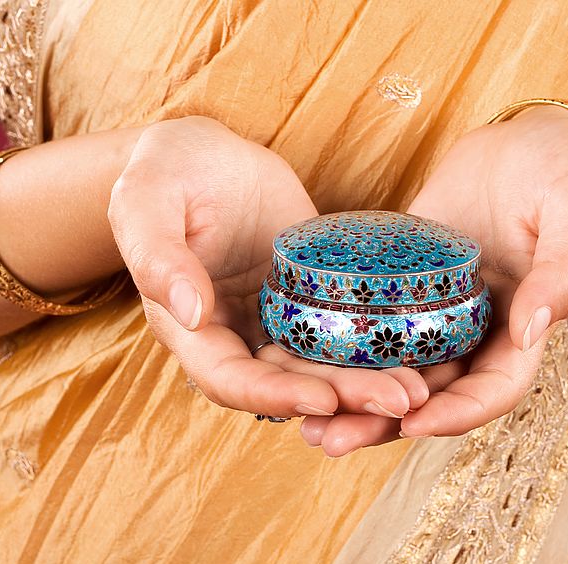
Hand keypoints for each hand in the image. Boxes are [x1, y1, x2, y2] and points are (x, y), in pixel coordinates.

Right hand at [109, 117, 426, 418]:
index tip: (324, 402)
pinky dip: (373, 346)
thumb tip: (188, 314)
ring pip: (320, 368)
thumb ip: (156, 255)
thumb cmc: (166, 170)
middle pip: (287, 386)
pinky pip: (341, 331)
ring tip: (420, 389)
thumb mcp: (147, 199)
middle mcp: (234, 338)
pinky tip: (417, 351)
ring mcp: (274, 323)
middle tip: (402, 401)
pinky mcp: (308, 303)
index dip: (274, 396)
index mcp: (189, 329)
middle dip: (342, 399)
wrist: (208, 157)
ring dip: (367, 382)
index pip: (230, 379)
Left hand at [301, 106, 567, 453]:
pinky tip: (294, 360)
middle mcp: (476, 332)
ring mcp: (436, 312)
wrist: (525, 144)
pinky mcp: (403, 285)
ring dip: (352, 399)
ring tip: (303, 421)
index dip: (456, 413)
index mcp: (523, 331)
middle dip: (382, 421)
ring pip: (394, 368)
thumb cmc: (564, 174)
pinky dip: (339, 346)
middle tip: (330, 440)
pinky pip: (370, 322)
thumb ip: (564, 272)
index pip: (492, 389)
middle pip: (431, 394)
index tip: (413, 424)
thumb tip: (533, 330)